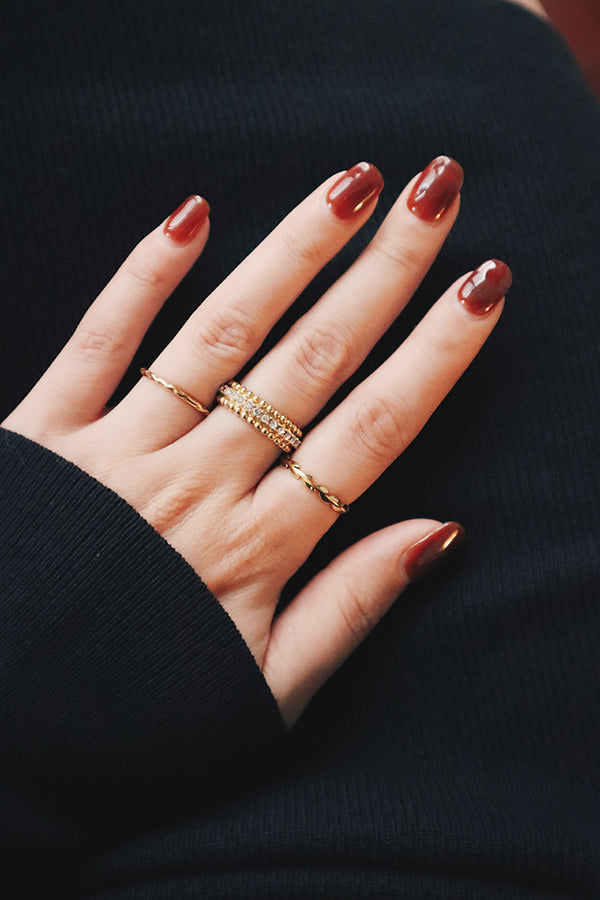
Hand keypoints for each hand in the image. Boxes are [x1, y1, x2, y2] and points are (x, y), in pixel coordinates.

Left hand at [3, 158, 510, 726]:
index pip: (370, 431)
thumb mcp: (264, 692)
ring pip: (219, 335)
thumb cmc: (135, 713)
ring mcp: (118, 452)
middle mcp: (198, 483)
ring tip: (348, 186)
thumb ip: (351, 608)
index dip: (434, 355)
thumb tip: (438, 531)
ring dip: (289, 254)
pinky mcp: (43, 435)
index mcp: (257, 548)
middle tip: (435, 193)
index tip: (481, 288)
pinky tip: (189, 216)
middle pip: (310, 361)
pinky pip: (98, 341)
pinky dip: (141, 277)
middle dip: (382, 273)